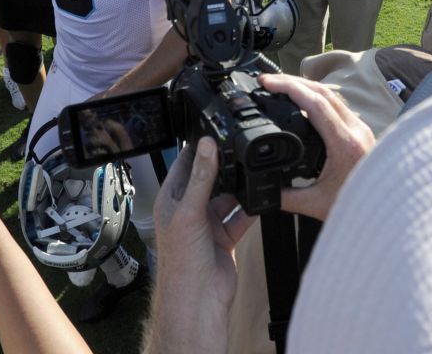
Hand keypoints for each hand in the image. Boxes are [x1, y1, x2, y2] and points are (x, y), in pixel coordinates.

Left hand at [152, 137, 256, 330]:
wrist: (199, 299)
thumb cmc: (181, 262)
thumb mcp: (191, 212)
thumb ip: (202, 178)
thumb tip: (207, 146)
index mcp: (171, 201)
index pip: (184, 167)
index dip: (198, 150)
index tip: (213, 132)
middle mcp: (188, 211)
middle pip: (209, 181)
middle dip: (224, 169)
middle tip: (241, 150)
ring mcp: (207, 225)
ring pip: (227, 199)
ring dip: (238, 190)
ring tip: (253, 172)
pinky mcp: (225, 237)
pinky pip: (240, 217)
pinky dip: (250, 209)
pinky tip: (260, 198)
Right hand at [257, 74, 374, 220]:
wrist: (393, 213)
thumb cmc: (363, 207)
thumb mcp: (316, 204)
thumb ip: (286, 197)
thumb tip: (263, 192)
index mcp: (344, 143)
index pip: (315, 103)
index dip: (289, 88)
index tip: (267, 83)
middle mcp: (356, 130)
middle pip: (322, 91)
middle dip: (291, 81)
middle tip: (267, 80)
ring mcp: (360, 128)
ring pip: (331, 95)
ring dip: (304, 86)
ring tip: (280, 86)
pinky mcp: (361, 132)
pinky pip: (336, 105)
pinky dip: (316, 97)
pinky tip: (302, 102)